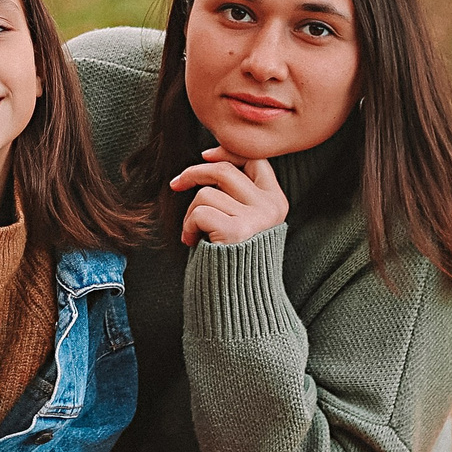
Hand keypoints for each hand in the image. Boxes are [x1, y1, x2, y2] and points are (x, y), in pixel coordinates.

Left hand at [170, 146, 288, 247]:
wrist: (238, 298)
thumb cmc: (233, 257)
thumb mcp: (246, 219)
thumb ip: (238, 192)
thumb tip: (209, 158)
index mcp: (276, 200)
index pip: (254, 159)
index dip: (227, 152)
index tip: (205, 156)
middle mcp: (270, 207)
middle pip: (224, 169)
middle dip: (194, 173)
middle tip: (176, 184)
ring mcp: (256, 219)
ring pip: (206, 194)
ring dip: (191, 213)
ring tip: (196, 233)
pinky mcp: (237, 231)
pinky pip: (199, 212)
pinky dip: (188, 226)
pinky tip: (193, 241)